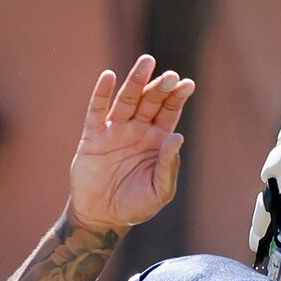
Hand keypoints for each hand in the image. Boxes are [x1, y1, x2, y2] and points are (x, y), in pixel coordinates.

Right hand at [67, 56, 193, 234]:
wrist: (102, 218)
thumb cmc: (135, 205)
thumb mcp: (159, 192)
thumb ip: (169, 167)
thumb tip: (178, 136)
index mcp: (157, 140)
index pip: (170, 111)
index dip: (177, 97)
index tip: (187, 84)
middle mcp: (137, 130)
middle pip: (151, 101)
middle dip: (160, 87)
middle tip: (170, 76)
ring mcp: (115, 130)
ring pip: (127, 99)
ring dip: (136, 80)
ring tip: (146, 62)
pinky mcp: (93, 136)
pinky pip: (97, 111)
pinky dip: (102, 93)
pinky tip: (108, 77)